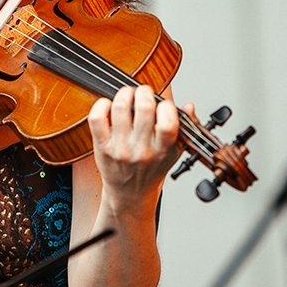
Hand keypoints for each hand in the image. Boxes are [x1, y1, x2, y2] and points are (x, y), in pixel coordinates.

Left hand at [87, 85, 182, 210]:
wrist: (130, 194)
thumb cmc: (152, 169)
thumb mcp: (175, 152)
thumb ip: (184, 127)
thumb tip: (188, 105)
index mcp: (162, 150)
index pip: (168, 122)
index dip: (166, 106)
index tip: (163, 105)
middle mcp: (141, 150)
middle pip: (144, 108)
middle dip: (145, 92)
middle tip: (144, 93)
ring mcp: (120, 149)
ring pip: (120, 108)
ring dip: (125, 94)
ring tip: (128, 95)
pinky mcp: (102, 148)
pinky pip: (97, 119)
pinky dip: (102, 105)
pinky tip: (109, 105)